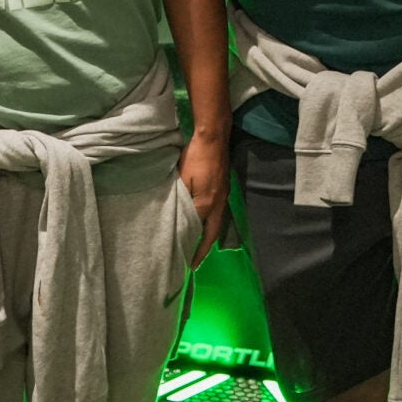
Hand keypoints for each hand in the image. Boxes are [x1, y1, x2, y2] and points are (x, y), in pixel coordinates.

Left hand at [180, 131, 228, 267]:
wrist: (213, 137)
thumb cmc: (195, 157)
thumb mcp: (183, 178)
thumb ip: (182, 199)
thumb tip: (177, 215)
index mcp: (207, 203)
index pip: (199, 232)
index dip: (194, 248)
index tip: (189, 264)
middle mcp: (219, 203)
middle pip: (212, 232)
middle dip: (204, 248)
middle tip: (195, 260)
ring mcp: (224, 195)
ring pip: (216, 222)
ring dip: (208, 235)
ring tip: (199, 245)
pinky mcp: (224, 188)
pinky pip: (218, 212)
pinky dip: (210, 222)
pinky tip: (204, 222)